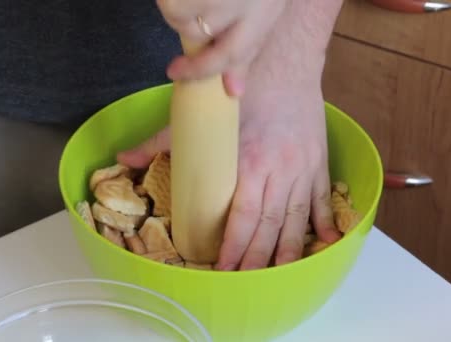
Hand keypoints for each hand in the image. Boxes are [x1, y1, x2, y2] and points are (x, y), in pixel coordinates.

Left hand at [116, 84, 340, 269]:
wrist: (287, 64)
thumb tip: (125, 158)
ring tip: (281, 274)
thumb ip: (164, 139)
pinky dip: (323, 223)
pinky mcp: (318, 163)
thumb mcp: (203, 114)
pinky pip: (322, 199)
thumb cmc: (247, 90)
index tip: (226, 268)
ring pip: (297, 220)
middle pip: (270, 226)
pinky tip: (324, 242)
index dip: (235, 247)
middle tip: (247, 282)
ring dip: (289, 250)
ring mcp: (302, 169)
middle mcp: (280, 171)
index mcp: (251, 162)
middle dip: (258, 258)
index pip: (243, 217)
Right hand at [156, 0, 285, 95]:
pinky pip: (169, 0)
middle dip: (185, 22)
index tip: (174, 74)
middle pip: (195, 33)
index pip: (231, 56)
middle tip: (187, 4)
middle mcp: (242, 4)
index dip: (199, 71)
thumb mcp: (265, 9)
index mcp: (264, 15)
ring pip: (176, 12)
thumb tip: (233, 89)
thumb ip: (246, 47)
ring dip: (175, 1)